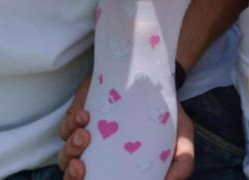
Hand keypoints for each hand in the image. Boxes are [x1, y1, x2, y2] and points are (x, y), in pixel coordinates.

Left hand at [57, 84, 193, 179]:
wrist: (156, 78)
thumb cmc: (169, 115)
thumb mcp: (183, 138)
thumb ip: (182, 163)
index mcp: (119, 169)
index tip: (90, 178)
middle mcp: (99, 159)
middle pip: (73, 178)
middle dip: (72, 176)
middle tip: (80, 166)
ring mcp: (87, 139)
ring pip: (65, 155)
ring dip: (70, 149)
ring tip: (85, 134)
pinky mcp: (78, 118)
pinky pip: (65, 127)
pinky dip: (70, 124)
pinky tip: (85, 116)